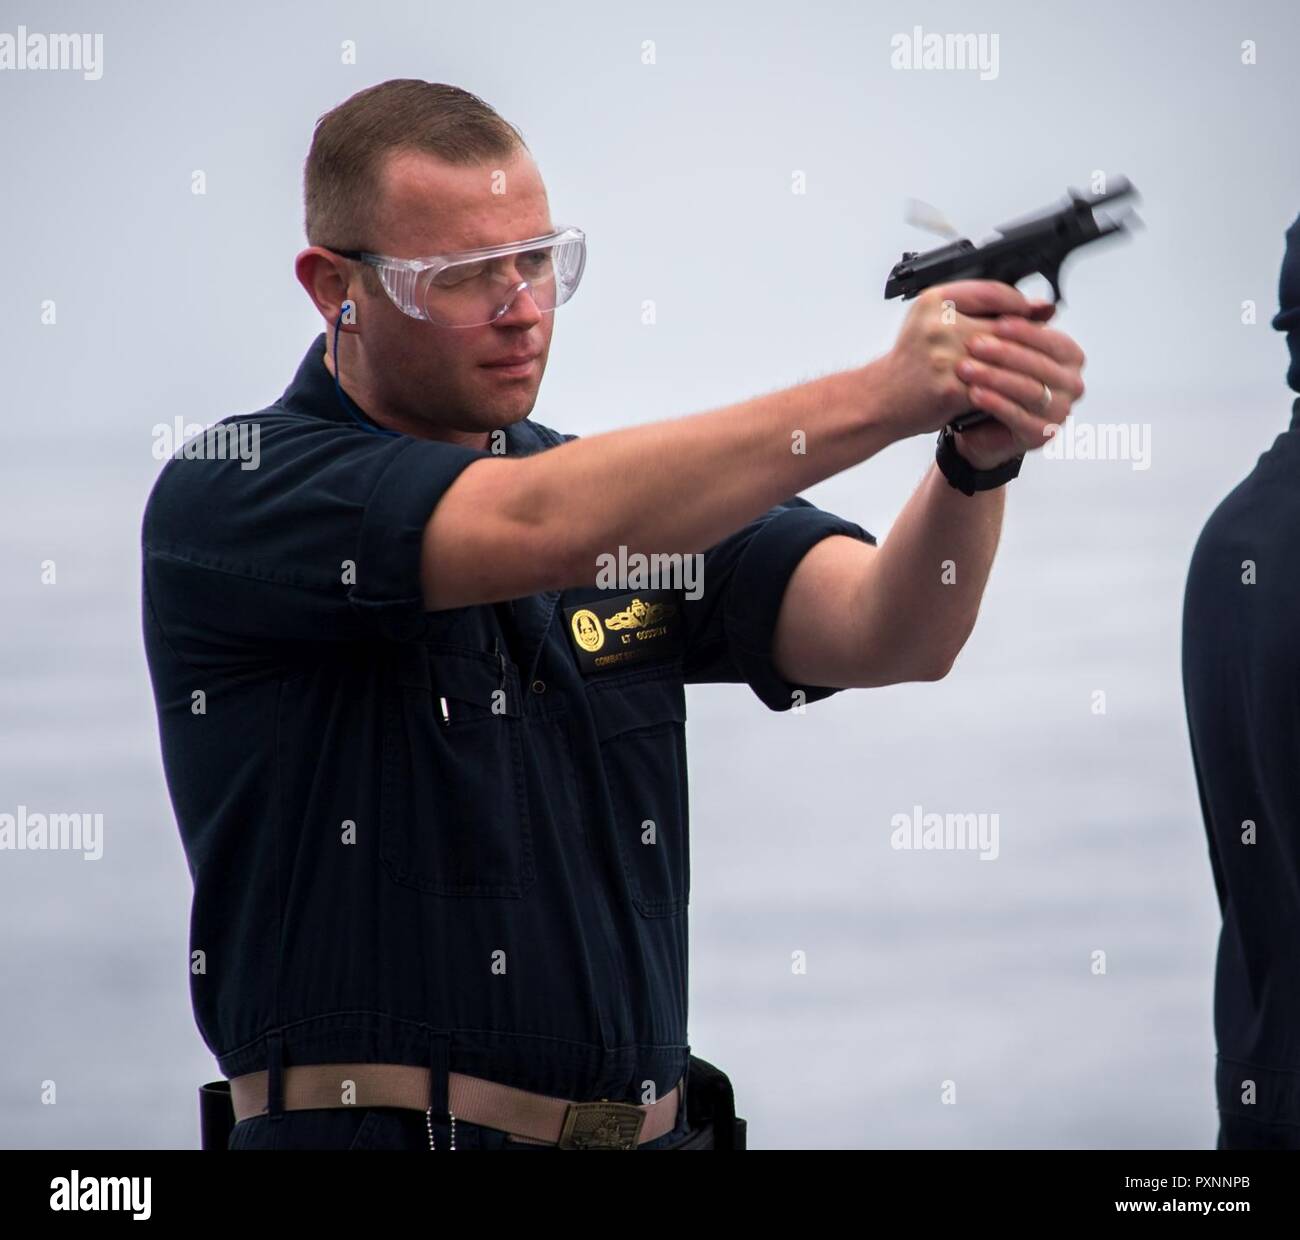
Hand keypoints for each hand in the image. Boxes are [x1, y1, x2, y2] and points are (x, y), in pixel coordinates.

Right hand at [868, 281, 1084, 464]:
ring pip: (999, 357)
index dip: (1019, 302)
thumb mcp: (934, 324)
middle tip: (1044, 345)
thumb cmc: (910, 364)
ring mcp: (943, 355)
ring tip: (1033, 370)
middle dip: (1026, 337)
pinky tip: (1015, 392)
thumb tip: (1034, 307)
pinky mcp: (949, 386)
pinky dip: (1005, 390)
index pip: (991, 291)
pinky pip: (989, 386)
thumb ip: (977, 312)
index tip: (1037, 311)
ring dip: (1020, 366)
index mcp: (934, 301)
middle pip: (1000, 324)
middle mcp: (938, 323)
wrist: (879, 400)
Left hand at [950, 307, 1086, 470]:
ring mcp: (1059, 411)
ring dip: (996, 378)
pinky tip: (975, 394)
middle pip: (1040, 365)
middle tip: (974, 345)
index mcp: (1068, 356)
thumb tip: (1032, 302)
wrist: (975, 424)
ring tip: (967, 369)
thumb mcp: (1002, 345)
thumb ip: (1014, 322)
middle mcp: (1070, 383)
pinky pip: (1018, 416)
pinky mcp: (1041, 434)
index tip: (998, 322)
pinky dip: (996, 404)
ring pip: (1029, 390)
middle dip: (1005, 354)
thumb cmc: (992, 380)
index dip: (1025, 331)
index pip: (1051, 340)